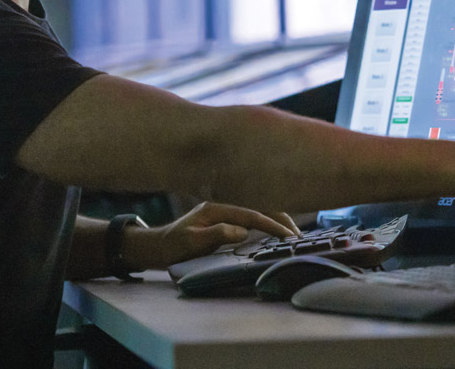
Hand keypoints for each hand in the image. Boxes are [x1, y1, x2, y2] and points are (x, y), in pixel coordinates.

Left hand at [123, 201, 300, 270]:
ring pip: (257, 214)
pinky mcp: (224, 221)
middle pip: (259, 208)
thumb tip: (244, 231)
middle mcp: (223, 207)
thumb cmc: (172, 246)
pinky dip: (266, 225)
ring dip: (276, 222)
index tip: (287, 236)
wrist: (156, 247)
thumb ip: (217, 233)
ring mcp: (224, 213)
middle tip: (298, 236)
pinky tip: (276, 234)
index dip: (271, 225)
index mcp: (217, 208)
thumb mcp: (191, 241)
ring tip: (293, 235)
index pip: (251, 215)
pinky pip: (250, 221)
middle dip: (280, 219)